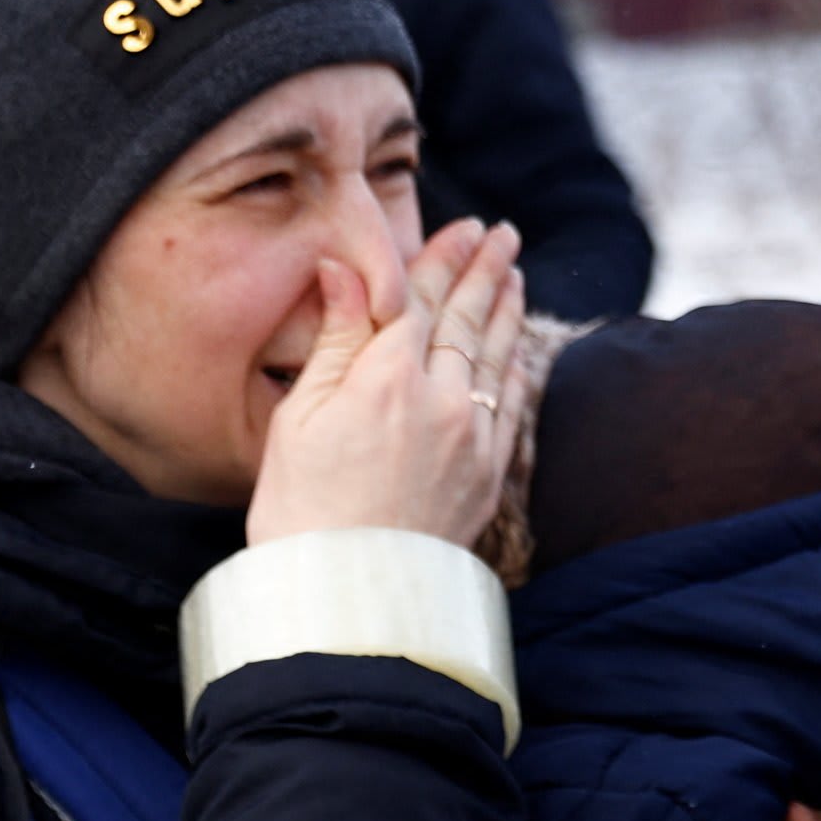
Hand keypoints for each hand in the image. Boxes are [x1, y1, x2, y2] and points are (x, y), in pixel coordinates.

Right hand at [248, 217, 526, 547]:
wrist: (349, 593)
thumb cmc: (302, 508)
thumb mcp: (301, 415)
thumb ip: (336, 338)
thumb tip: (345, 268)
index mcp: (386, 378)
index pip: (421, 299)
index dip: (442, 259)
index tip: (462, 227)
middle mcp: (441, 400)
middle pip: (467, 319)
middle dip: (485, 270)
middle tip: (501, 233)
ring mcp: (473, 438)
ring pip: (498, 356)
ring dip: (507, 308)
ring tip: (516, 271)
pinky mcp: (489, 474)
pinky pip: (512, 402)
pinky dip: (517, 364)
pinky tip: (519, 344)